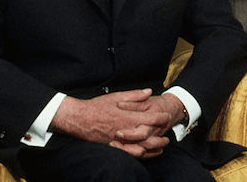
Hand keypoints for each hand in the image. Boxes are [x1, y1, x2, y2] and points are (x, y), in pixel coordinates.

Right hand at [50, 89, 171, 157]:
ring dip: (154, 148)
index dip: (161, 118)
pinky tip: (147, 152)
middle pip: (149, 137)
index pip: (150, 119)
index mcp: (127, 116)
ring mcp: (120, 141)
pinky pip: (130, 154)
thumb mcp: (116, 96)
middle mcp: (125, 130)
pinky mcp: (114, 147)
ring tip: (162, 146)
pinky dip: (141, 154)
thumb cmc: (97, 106)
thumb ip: (134, 95)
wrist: (79, 119)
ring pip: (141, 148)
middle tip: (168, 135)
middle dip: (161, 137)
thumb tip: (149, 92)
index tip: (167, 116)